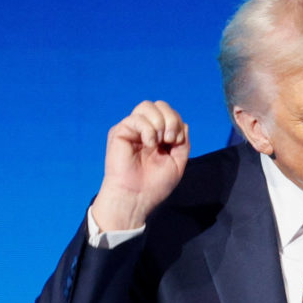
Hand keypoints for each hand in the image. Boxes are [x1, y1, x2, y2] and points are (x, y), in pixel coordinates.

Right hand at [92, 100, 189, 231]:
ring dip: (160, 122)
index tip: (177, 142)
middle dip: (171, 119)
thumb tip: (182, 123)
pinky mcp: (120, 132)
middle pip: (160, 105)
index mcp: (158, 135)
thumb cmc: (155, 183)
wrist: (137, 197)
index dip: (178, 123)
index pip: (170, 113)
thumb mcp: (178, 161)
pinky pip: (136, 118)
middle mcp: (144, 129)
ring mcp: (132, 129)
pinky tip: (148, 145)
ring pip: (147, 105)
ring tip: (158, 142)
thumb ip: (183, 141)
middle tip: (170, 140)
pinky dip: (148, 130)